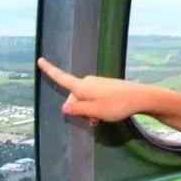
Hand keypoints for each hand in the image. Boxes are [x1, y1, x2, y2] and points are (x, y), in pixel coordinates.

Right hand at [36, 57, 151, 126]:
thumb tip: (64, 107)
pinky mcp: (105, 86)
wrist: (140, 97)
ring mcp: (97, 83)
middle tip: (93, 120)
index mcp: (82, 86)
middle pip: (73, 96)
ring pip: (84, 99)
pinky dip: (95, 107)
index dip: (50, 70)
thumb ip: (77, 109)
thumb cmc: (117, 105)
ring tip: (101, 119)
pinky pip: (93, 97)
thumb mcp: (95, 111)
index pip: (62, 78)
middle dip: (78, 109)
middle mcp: (87, 82)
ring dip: (88, 110)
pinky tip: (105, 114)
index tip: (39, 60)